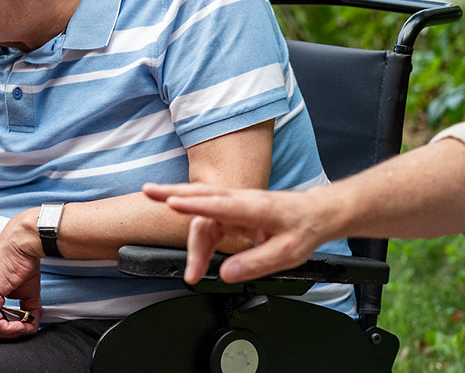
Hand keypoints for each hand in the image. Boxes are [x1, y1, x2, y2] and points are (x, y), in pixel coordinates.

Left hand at [0, 209, 42, 339]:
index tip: (23, 328)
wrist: (22, 244)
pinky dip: (9, 328)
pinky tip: (21, 324)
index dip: (6, 331)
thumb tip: (32, 326)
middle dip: (7, 335)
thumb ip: (28, 311)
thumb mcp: (26, 293)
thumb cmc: (22, 262)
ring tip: (25, 327)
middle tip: (24, 330)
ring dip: (9, 333)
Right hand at [143, 182, 323, 283]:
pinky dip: (192, 213)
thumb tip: (225, 274)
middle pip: (203, 195)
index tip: (172, 204)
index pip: (220, 206)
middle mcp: (242, 200)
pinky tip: (183, 218)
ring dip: (179, 200)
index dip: (195, 205)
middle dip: (173, 192)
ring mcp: (236, 201)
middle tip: (148, 191)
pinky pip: (208, 209)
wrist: (316, 213)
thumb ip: (254, 264)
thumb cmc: (302, 229)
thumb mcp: (286, 254)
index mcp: (255, 209)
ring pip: (203, 202)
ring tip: (153, 197)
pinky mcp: (233, 206)